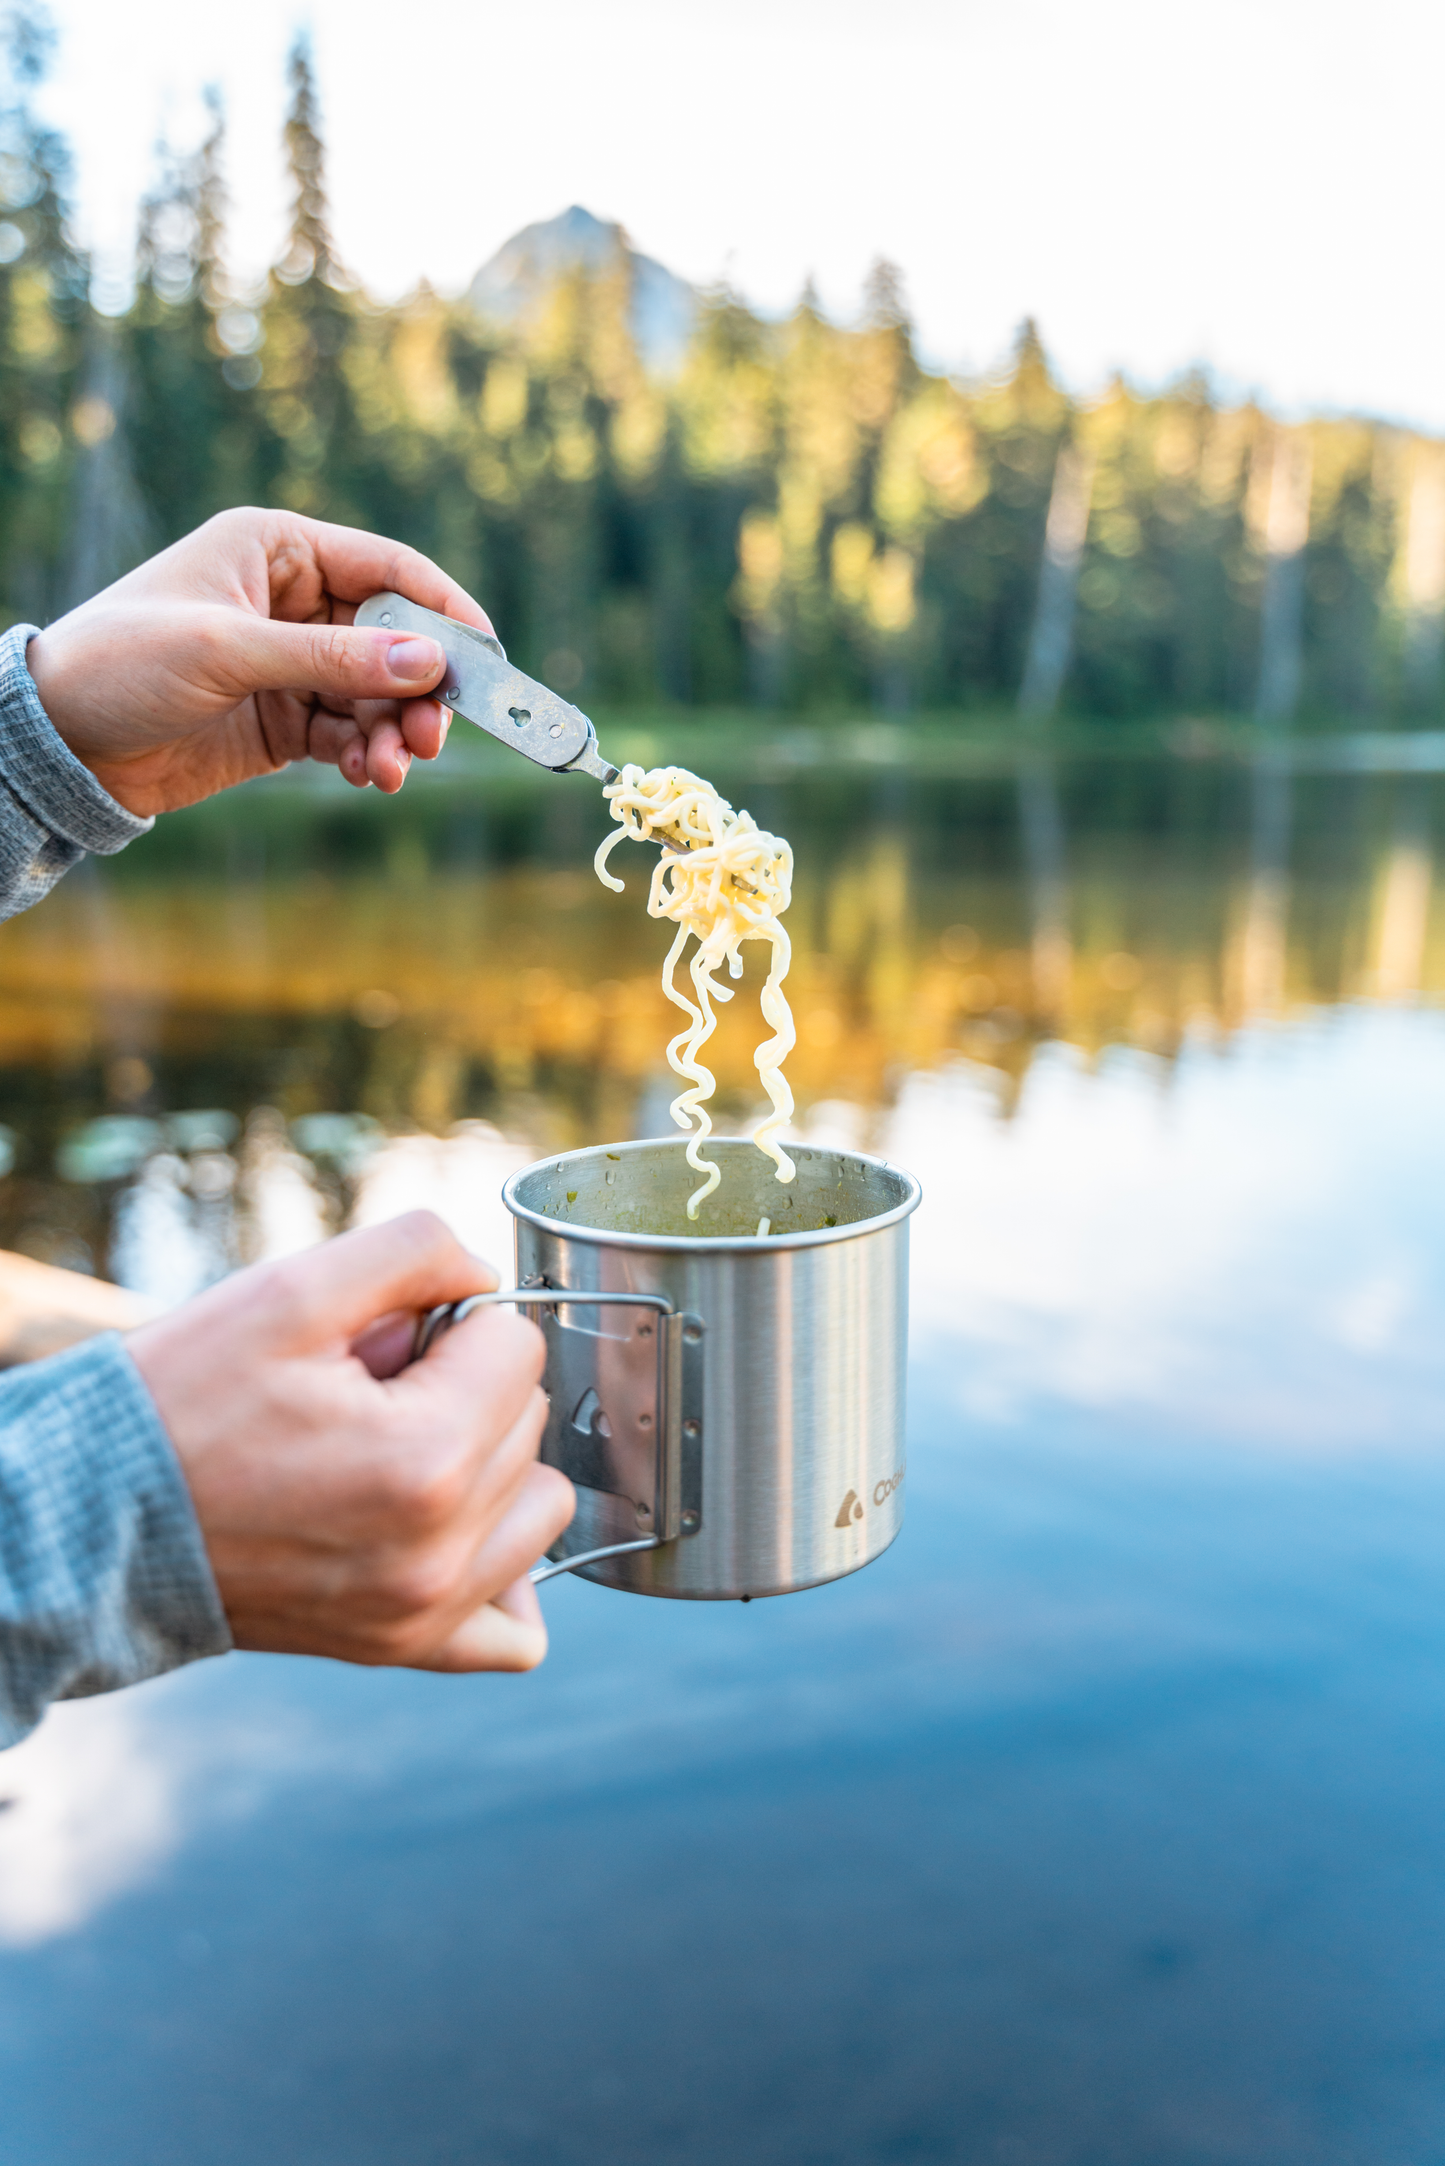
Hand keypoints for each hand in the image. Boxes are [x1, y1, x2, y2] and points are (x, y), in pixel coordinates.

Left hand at [25, 507, 492, 814]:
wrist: (59, 743)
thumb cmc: (124, 664)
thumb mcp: (229, 653)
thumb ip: (333, 659)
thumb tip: (429, 662)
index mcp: (277, 549)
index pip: (388, 569)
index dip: (443, 611)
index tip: (486, 659)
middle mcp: (292, 601)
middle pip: (395, 640)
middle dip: (420, 690)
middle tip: (433, 736)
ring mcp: (291, 664)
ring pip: (377, 695)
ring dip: (396, 733)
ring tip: (394, 771)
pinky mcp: (283, 721)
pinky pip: (350, 734)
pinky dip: (369, 756)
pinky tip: (372, 777)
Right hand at [126, 1212, 575, 1673]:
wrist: (93, 1520)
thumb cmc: (184, 1402)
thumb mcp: (291, 1290)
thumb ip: (416, 1250)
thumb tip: (485, 1272)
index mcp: (424, 1458)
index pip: (518, 1343)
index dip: (452, 1323)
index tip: (382, 1343)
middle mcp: (440, 1551)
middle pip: (528, 1418)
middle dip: (462, 1386)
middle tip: (365, 1394)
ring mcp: (426, 1612)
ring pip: (542, 1504)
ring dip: (491, 1465)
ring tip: (394, 1452)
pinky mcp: (405, 1649)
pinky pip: (517, 1630)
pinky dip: (501, 1574)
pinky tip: (447, 1531)